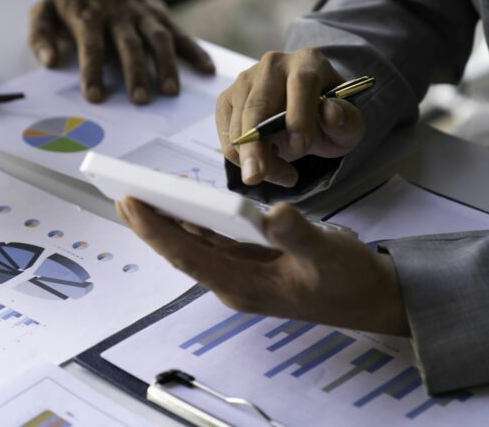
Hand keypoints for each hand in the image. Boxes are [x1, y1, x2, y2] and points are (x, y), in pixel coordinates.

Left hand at [28, 0, 215, 103]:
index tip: (96, 97)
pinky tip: (207, 69)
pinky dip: (195, 51)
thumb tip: (50, 61)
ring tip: (171, 91)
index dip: (93, 71)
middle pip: (129, 46)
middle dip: (135, 73)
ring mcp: (144, 15)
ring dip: (166, 65)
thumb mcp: (45, 10)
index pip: (92, 46)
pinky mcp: (161, 16)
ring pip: (158, 39)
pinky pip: (181, 34)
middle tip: (140, 101)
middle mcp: (119, 15)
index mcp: (89, 17)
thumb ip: (40, 35)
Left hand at [119, 196, 409, 335]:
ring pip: (195, 243)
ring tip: (139, 193)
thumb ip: (299, 234)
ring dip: (168, 220)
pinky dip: (195, 220)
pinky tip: (182, 202)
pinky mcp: (251, 259)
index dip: (156, 230)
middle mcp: (235, 280)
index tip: (129, 203)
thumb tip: (271, 213)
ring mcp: (241, 271)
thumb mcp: (327, 253)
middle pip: (182, 249)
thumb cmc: (349, 278)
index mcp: (244, 285)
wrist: (370, 295)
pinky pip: (214, 239)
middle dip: (150, 223)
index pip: (188, 254)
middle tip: (118, 193)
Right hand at [217, 47, 365, 186]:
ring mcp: (246, 80)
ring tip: (284, 174)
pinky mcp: (228, 99)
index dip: (299, 115)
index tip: (299, 147)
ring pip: (239, 124)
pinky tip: (266, 163)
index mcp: (308, 62)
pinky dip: (241, 157)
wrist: (306, 114)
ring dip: (255, 158)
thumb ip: (347, 119)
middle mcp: (273, 64)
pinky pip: (227, 133)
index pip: (301, 83)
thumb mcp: (349, 123)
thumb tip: (330, 112)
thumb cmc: (329, 117)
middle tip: (257, 177)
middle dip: (256, 145)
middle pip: (258, 105)